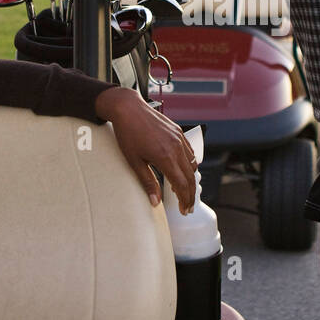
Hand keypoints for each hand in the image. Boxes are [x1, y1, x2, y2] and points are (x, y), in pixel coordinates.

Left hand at [95, 87, 195, 211]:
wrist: (128, 108)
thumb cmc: (127, 134)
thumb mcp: (134, 161)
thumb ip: (148, 182)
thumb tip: (155, 202)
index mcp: (165, 157)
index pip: (182, 184)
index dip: (185, 200)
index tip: (184, 210)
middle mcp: (176, 148)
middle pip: (190, 177)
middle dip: (190, 194)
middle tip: (188, 207)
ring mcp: (179, 138)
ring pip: (192, 164)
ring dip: (191, 180)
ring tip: (184, 191)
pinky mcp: (178, 132)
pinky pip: (189, 152)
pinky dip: (190, 164)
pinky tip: (183, 170)